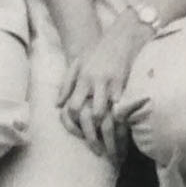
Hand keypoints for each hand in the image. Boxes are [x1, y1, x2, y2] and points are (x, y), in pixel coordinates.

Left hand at [57, 16, 146, 150]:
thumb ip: (67, 83)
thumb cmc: (101, 48)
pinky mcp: (127, 84)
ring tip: (116, 150)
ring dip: (110, 135)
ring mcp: (111, 84)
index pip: (72, 109)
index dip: (75, 127)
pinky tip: (128, 134)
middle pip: (89, 116)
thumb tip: (57, 105)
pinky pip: (124, 108)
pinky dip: (125, 122)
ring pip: (106, 115)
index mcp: (81, 79)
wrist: (125, 33)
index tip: (81, 139)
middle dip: (93, 137)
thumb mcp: (79, 62)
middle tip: (99, 153)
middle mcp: (94, 83)